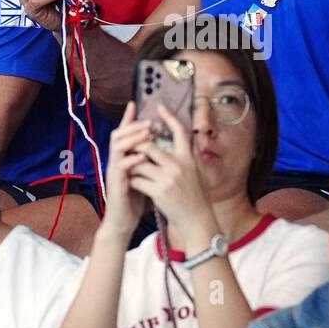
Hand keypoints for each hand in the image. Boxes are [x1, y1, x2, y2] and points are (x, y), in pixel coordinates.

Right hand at [100, 101, 150, 235]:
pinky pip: (121, 168)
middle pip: (118, 135)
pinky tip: (143, 156)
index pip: (124, 133)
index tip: (135, 103)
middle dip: (133, 125)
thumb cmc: (134, 199)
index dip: (128, 118)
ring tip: (147, 133)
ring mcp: (114, 172)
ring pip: (117, 147)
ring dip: (133, 139)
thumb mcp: (144, 175)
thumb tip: (161, 148)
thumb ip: (147, 161)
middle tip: (149, 121)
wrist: (122, 221)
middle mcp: (116, 162)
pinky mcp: (116, 184)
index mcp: (124, 158)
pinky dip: (132, 160)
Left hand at [124, 106, 213, 249]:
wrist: (198, 220)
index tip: (159, 107)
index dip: (169, 117)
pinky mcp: (159, 191)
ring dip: (132, 165)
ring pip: (138, 163)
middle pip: (149, 145)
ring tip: (132, 169)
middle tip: (130, 147)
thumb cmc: (196, 197)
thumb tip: (185, 140)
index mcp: (189, 158)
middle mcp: (179, 165)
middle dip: (136, 145)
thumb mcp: (198, 172)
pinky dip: (133, 181)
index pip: (180, 131)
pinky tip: (134, 184)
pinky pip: (137, 179)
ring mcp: (168, 178)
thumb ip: (189, 156)